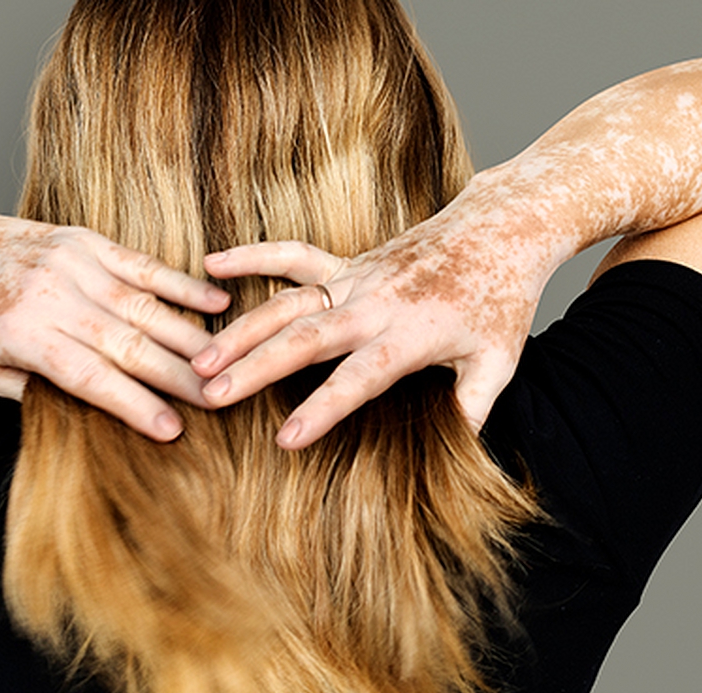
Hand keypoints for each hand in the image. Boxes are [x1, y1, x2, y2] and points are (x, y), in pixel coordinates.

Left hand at [0, 199, 230, 440]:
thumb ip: (41, 392)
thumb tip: (100, 416)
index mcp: (26, 336)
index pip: (91, 378)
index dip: (134, 406)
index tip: (173, 431)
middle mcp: (54, 298)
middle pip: (128, 344)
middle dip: (178, 376)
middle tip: (219, 401)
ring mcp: (74, 265)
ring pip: (145, 306)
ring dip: (190, 337)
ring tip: (227, 362)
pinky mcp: (87, 242)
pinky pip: (144, 266)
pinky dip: (183, 286)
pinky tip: (217, 305)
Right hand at [191, 188, 556, 449]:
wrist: (501, 227)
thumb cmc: (501, 299)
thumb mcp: (497, 361)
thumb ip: (472, 407)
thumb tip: (460, 456)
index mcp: (410, 335)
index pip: (359, 377)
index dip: (322, 408)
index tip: (285, 439)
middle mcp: (374, 304)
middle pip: (304, 339)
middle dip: (254, 368)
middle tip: (211, 395)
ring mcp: (356, 279)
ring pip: (287, 303)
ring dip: (241, 330)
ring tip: (200, 358)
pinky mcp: (349, 263)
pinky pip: (292, 257)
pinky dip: (252, 258)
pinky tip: (212, 264)